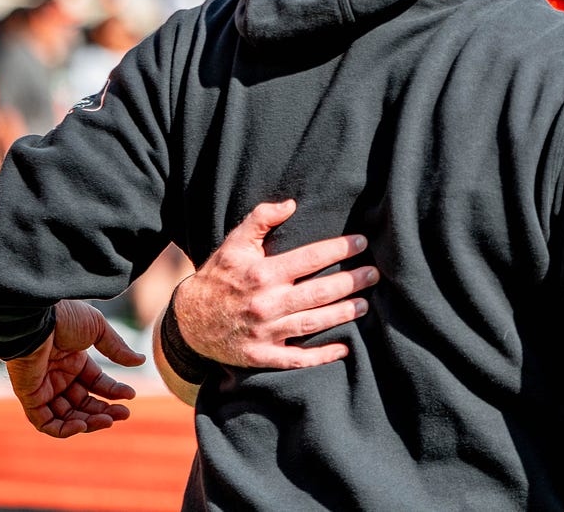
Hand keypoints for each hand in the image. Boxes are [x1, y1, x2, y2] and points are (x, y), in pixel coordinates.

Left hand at [5, 299, 145, 437]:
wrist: (36, 318)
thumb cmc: (65, 318)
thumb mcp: (98, 329)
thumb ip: (117, 348)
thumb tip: (139, 361)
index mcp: (74, 360)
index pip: (96, 383)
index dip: (113, 391)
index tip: (131, 395)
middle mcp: (58, 376)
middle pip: (83, 403)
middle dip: (104, 411)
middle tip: (123, 415)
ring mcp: (43, 387)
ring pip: (66, 416)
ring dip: (88, 422)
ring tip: (107, 421)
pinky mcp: (29, 397)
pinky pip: (45, 421)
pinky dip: (63, 429)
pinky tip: (82, 425)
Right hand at [173, 199, 377, 369]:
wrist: (188, 321)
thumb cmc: (218, 277)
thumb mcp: (234, 243)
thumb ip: (260, 219)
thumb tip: (291, 205)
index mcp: (262, 274)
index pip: (310, 258)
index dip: (340, 249)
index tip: (362, 242)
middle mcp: (266, 303)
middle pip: (319, 292)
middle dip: (351, 282)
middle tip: (375, 274)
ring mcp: (265, 333)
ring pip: (313, 323)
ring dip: (343, 314)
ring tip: (366, 304)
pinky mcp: (262, 356)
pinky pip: (297, 359)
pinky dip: (322, 356)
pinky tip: (345, 348)